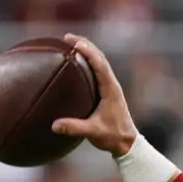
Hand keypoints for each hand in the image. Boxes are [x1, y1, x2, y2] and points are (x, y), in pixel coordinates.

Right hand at [51, 33, 138, 156]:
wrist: (128, 144)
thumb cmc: (113, 137)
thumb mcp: (93, 133)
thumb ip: (75, 128)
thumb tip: (54, 125)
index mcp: (111, 89)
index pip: (100, 64)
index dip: (87, 50)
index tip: (73, 42)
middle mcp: (112, 85)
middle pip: (100, 58)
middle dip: (85, 45)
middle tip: (67, 37)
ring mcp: (110, 88)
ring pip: (100, 63)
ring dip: (87, 51)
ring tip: (70, 44)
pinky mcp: (107, 93)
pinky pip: (97, 72)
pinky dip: (87, 63)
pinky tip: (75, 64)